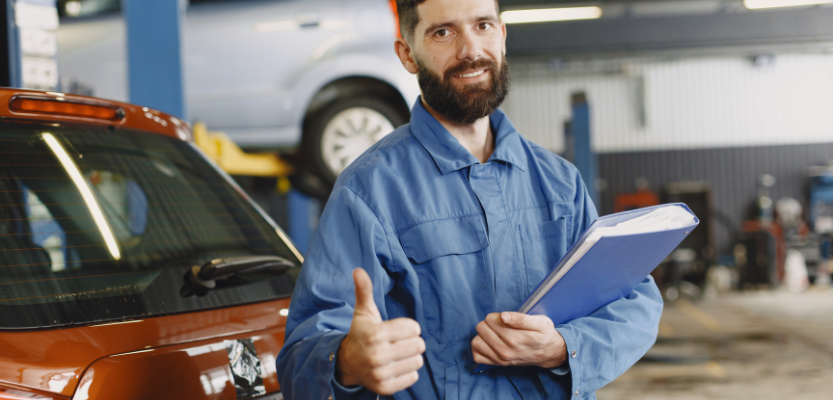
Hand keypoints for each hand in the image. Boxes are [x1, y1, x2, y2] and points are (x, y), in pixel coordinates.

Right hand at [336, 268, 425, 394]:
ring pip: (418, 361)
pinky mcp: (385, 387)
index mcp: (375, 334)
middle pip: (419, 345)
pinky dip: (408, 371)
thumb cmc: (361, 333)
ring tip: (398, 354)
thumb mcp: (363, 312)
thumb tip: (358, 270)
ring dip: (411, 357)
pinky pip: (413, 377)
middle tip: (399, 342)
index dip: (409, 327)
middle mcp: (377, 355)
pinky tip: (396, 366)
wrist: (347, 363)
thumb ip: (364, 290)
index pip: (414, 328)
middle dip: (412, 341)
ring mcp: (381, 373)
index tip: (397, 329)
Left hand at [471, 312, 566, 368]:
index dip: (497, 315)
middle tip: (502, 325)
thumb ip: (521, 318)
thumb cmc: (544, 335)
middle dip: (490, 323)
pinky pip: (477, 356)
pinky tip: (489, 342)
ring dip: (483, 335)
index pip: (490, 320)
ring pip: (476, 341)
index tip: (506, 319)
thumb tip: (502, 316)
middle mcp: (506, 351)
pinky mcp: (497, 364)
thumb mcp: (540, 322)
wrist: (549, 353)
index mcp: (515, 339)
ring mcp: (500, 359)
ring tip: (495, 333)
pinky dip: (480, 347)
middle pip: (481, 328)